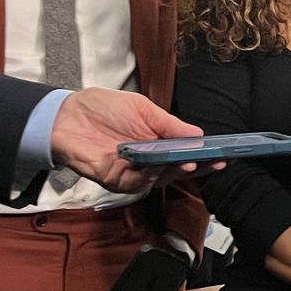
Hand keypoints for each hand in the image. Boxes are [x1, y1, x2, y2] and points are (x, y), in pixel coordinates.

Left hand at [50, 89, 222, 192]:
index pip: (187, 153)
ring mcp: (133, 172)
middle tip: (216, 162)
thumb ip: (169, 124)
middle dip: (200, 167)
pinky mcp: (116, 180)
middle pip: (179, 170)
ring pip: (162, 178)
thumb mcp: (142, 108)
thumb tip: (198, 135)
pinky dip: (152, 176)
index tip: (224, 154)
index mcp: (158, 143)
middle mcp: (149, 161)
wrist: (66, 115)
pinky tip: (162, 166)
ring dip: (177, 171)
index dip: (206, 155)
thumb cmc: (102, 108)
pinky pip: (139, 182)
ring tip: (191, 162)